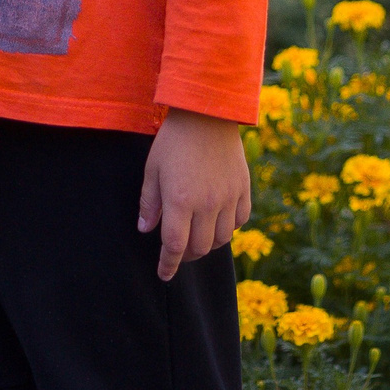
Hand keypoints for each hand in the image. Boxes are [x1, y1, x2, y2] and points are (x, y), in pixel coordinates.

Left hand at [138, 110, 251, 280]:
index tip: (164, 275)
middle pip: (200, 248)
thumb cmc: (174, 140)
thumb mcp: (153, 169)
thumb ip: (149, 202)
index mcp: (180, 201)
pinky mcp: (244, 190)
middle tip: (178, 252)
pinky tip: (218, 220)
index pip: (174, 246)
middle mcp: (207, 205)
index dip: (168, 265)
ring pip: (221, 239)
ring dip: (207, 243)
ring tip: (197, 236)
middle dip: (186, 256)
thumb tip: (145, 229)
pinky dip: (228, 227)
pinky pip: (239, 221)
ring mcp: (228, 198)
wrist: (207, 114)